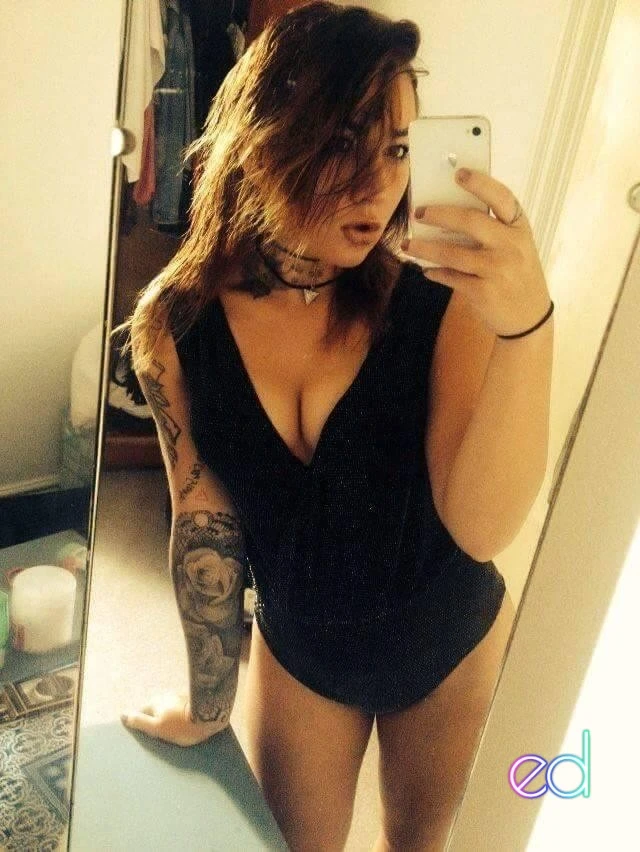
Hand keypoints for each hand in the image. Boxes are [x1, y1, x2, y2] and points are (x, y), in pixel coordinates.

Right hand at [121, 692, 228, 746]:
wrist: (211, 717)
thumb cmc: (182, 726)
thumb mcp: (157, 728)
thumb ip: (139, 722)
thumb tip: (123, 715)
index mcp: (156, 702)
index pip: (142, 713)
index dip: (143, 725)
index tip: (149, 736)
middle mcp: (167, 696)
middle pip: (156, 712)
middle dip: (158, 723)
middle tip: (164, 738)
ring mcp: (180, 697)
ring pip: (169, 711)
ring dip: (171, 721)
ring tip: (178, 735)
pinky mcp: (192, 702)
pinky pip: (181, 712)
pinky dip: (182, 719)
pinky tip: (188, 729)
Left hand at [402, 168, 551, 336]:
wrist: (530, 317)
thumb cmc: (517, 275)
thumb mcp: (515, 247)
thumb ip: (492, 230)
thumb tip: (447, 214)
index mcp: (520, 228)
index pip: (502, 198)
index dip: (480, 183)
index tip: (459, 173)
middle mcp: (511, 246)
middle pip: (470, 221)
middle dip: (439, 214)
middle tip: (418, 212)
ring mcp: (497, 269)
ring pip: (453, 253)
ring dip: (425, 248)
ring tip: (408, 244)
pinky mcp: (484, 291)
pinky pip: (451, 277)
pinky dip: (436, 273)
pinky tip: (427, 270)